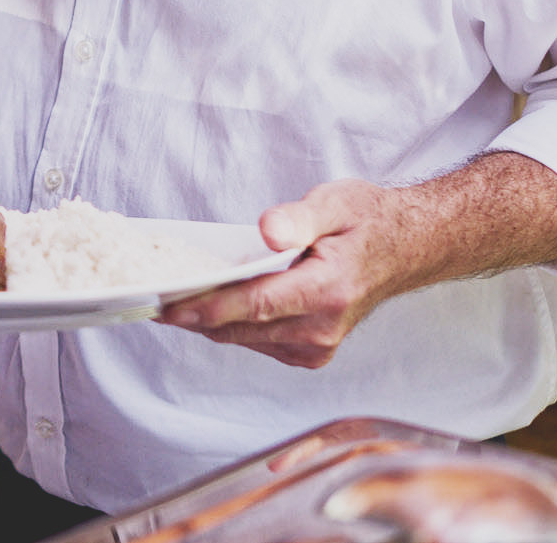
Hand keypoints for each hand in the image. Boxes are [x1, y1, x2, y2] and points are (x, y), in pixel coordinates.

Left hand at [157, 179, 416, 367]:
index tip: (167, 306)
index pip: (255, 306)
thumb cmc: (367, 222)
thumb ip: (299, 218)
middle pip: (240, 327)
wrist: (405, 249)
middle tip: (151, 297)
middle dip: (194, 314)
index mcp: (329, 291)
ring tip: (174, 297)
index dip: (207, 308)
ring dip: (208, 321)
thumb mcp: (336, 202)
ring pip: (242, 338)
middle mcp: (322, 327)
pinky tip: (213, 304)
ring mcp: (317, 346)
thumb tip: (268, 231)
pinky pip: (255, 342)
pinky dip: (231, 325)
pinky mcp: (310, 353)